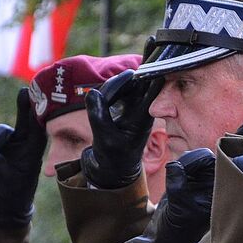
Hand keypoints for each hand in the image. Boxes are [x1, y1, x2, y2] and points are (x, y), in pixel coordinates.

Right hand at [0, 88, 47, 227]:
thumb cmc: (11, 193)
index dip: (37, 115)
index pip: (37, 130)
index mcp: (33, 152)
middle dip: (23, 106)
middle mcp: (23, 143)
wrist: (0, 200)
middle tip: (24, 92)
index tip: (38, 101)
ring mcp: (8, 141)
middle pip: (23, 120)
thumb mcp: (6, 182)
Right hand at [81, 70, 161, 188]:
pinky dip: (108, 92)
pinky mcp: (122, 106)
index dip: (145, 78)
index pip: (150, 91)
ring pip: (125, 86)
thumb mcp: (104, 138)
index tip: (131, 74)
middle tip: (104, 91)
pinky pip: (116, 92)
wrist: (111, 168)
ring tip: (98, 100)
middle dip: (121, 82)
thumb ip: (99, 116)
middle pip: (136, 84)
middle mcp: (141, 109)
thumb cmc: (112, 157)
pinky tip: (98, 101)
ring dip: (112, 87)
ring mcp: (132, 106)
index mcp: (144, 117)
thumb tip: (92, 93)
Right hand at [126, 148, 215, 242]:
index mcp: (216, 193)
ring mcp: (200, 184)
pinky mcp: (188, 183)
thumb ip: (176, 185)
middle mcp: (212, 187)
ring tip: (173, 177)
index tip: (183, 168)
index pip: (213, 164)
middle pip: (205, 158)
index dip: (197, 161)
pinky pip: (184, 165)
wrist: (166, 240)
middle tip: (177, 171)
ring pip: (194, 160)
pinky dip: (176, 168)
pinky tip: (172, 179)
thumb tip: (175, 165)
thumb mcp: (178, 208)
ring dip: (182, 164)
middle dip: (189, 161)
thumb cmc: (177, 229)